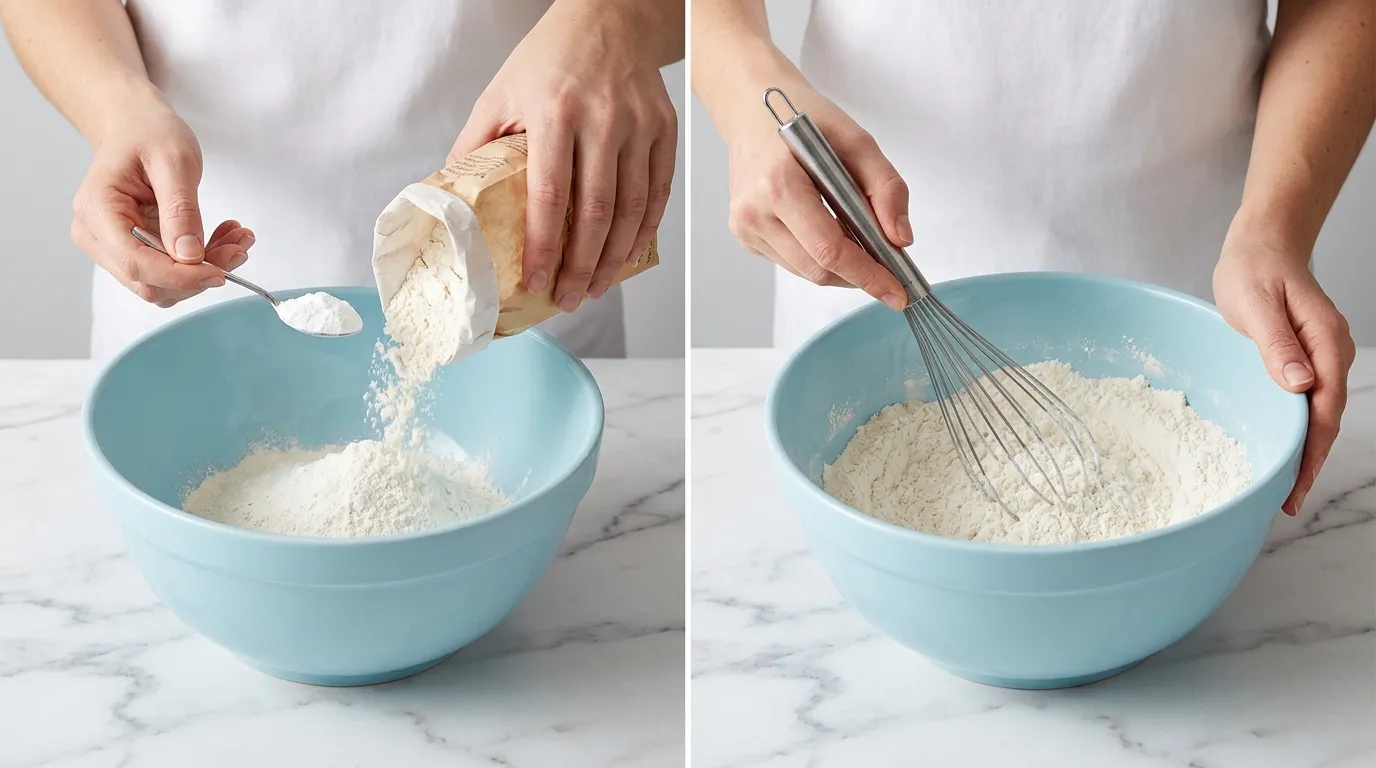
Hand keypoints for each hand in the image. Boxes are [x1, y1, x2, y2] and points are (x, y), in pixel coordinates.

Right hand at [70, 94, 252, 307]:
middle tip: (240, 247)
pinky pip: (169, 271)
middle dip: (198, 274)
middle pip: (149, 281)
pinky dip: (201, 263)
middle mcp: (96, 235)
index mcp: (97, 209)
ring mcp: (112, 246)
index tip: (220, 271)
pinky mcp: (133, 250)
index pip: (135, 263)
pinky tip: (224, 240)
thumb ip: (181, 210)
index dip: (180, 276)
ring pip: (163, 284)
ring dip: (205, 270)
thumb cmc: (149, 134)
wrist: (137, 126)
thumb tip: (189, 256)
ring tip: (237, 240)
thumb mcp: (174, 161)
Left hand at [449, 1, 677, 312]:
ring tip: (594, 288)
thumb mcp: (500, 92)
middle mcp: (601, 119)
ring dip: (613, 258)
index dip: (544, 245)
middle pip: (595, 211)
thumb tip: (451, 200)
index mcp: (553, 111)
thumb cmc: (550, 58)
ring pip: (631, 209)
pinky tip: (627, 256)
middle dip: (581, 265)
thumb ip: (476, 145)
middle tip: (566, 298)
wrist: (610, 19)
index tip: (535, 280)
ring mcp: (638, 126)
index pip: (549, 194)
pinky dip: (644, 231)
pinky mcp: (663, 131)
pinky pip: (658, 192)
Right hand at [720, 79, 907, 309]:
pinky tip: (829, 234)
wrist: (752, 108)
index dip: (867, 274)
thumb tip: (900, 239)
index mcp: (778, 184)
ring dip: (840, 269)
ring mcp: (744, 226)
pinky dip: (818, 257)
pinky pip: (791, 262)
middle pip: (817, 269)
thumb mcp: (856, 140)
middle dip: (859, 276)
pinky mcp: (744, 234)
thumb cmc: (803, 117)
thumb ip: (885, 187)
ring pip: (805, 271)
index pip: (829, 249)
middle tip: (890, 274)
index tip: (897, 292)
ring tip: (863, 249)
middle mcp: (754, 211)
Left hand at [1214, 233, 1355, 515]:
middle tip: (1286, 502)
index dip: (1310, 452)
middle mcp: (1331, 353)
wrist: (1264, 242)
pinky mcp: (1306, 357)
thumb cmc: (1255, 268)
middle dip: (1308, 463)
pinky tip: (1281, 447)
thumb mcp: (1256, 304)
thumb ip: (1277, 344)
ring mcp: (1322, 356)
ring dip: (1303, 450)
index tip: (1294, 486)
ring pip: (1317, 414)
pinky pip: (1307, 400)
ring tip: (1283, 487)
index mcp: (1325, 343)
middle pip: (1325, 420)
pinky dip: (1296, 428)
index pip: (1324, 411)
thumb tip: (1301, 385)